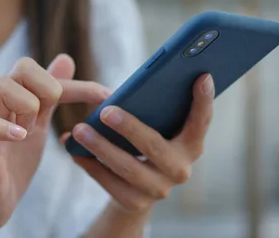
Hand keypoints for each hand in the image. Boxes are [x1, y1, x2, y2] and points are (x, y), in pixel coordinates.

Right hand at [0, 55, 110, 233]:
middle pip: (23, 66)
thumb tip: (65, 58)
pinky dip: (1, 128)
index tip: (109, 98)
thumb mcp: (38, 125)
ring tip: (28, 134)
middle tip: (47, 121)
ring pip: (2, 86)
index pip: (47, 73)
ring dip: (27, 108)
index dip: (80, 86)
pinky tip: (20, 138)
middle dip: (48, 89)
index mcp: (11, 96)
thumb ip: (49, 94)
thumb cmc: (12, 164)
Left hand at [66, 74, 213, 213]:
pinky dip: (90, 165)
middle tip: (105, 111)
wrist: (137, 189)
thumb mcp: (156, 127)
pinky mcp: (135, 203)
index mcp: (191, 145)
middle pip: (154, 146)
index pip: (201, 122)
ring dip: (101, 146)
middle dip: (129, 127)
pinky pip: (109, 183)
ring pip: (127, 167)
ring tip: (79, 129)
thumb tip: (126, 89)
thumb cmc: (146, 143)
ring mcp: (159, 189)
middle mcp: (180, 169)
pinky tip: (74, 151)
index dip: (204, 101)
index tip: (202, 76)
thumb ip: (153, 107)